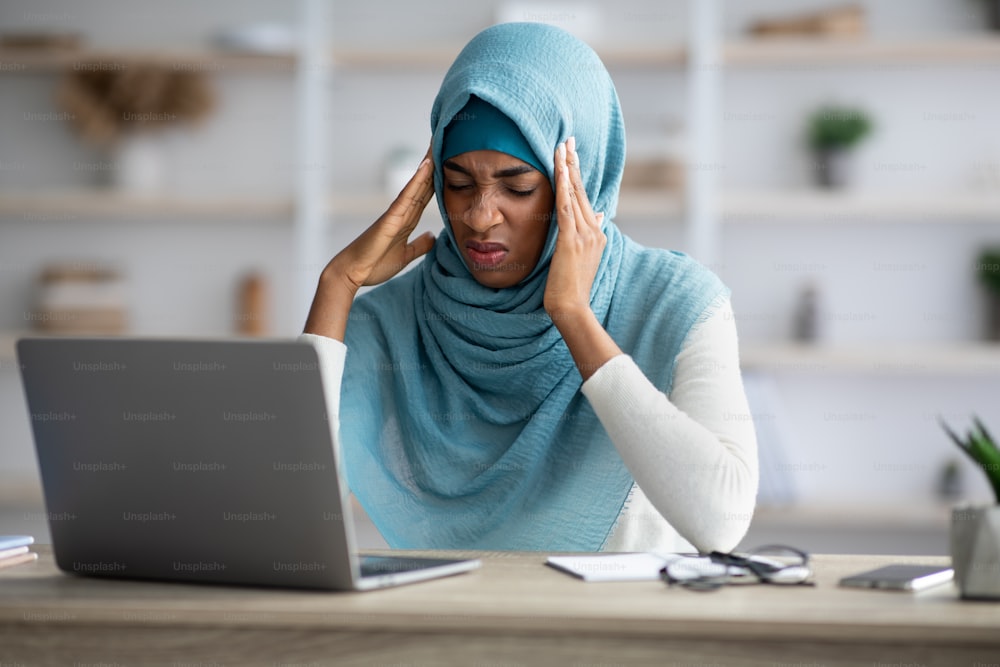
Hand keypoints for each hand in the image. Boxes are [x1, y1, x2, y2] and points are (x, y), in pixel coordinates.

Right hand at [304, 148, 434, 339]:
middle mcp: (402, 212)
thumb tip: (432, 237)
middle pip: (423, 184)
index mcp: (407, 220)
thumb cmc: (374, 264)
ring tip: (438, 143)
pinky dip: (417, 181)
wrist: (353, 273)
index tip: (450, 162)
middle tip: (445, 140)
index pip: (427, 195)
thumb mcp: (405, 255)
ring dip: (428, 165)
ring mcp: (396, 213)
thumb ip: (419, 245)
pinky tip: (426, 166)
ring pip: (417, 184)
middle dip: (435, 164)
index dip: (439, 179)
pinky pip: (406, 196)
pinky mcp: (390, 218)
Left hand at [543, 137, 605, 323]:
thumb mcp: (583, 256)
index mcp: (596, 233)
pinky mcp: (572, 240)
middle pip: (582, 190)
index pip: (585, 198)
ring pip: (575, 194)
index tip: (571, 154)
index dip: (577, 174)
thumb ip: (590, 233)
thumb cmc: (571, 287)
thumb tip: (601, 212)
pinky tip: (559, 169)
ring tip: (562, 146)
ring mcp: (585, 234)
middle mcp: (594, 230)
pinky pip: (567, 207)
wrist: (571, 307)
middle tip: (568, 139)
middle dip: (573, 163)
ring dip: (568, 168)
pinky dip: (563, 186)